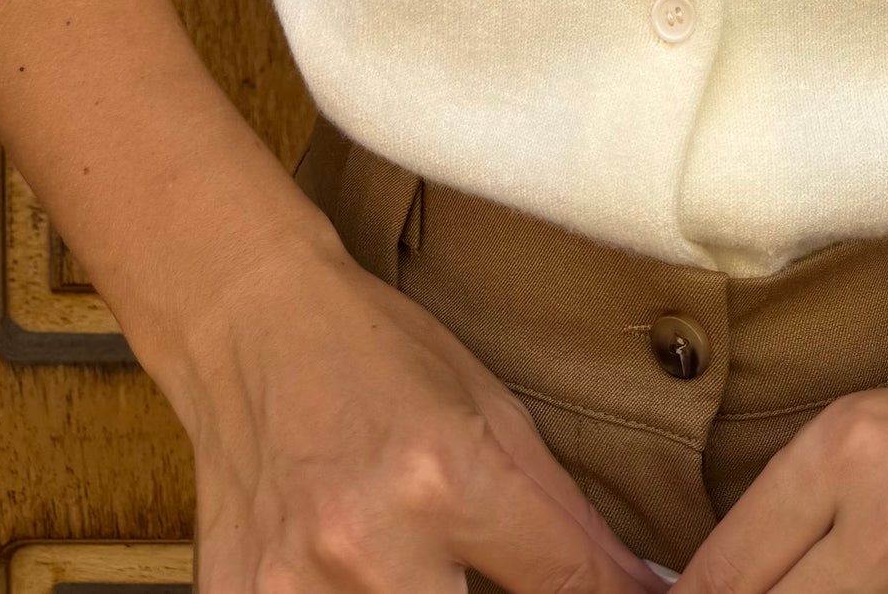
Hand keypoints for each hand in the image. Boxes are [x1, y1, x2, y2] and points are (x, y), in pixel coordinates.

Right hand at [175, 233, 666, 593]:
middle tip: (484, 569)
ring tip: (421, 565)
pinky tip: (353, 573)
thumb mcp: (492, 412)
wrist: (247, 322)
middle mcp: (369, 544)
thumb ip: (564, 519)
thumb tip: (639, 588)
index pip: (566, 588)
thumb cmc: (377, 353)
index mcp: (446, 477)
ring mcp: (291, 588)